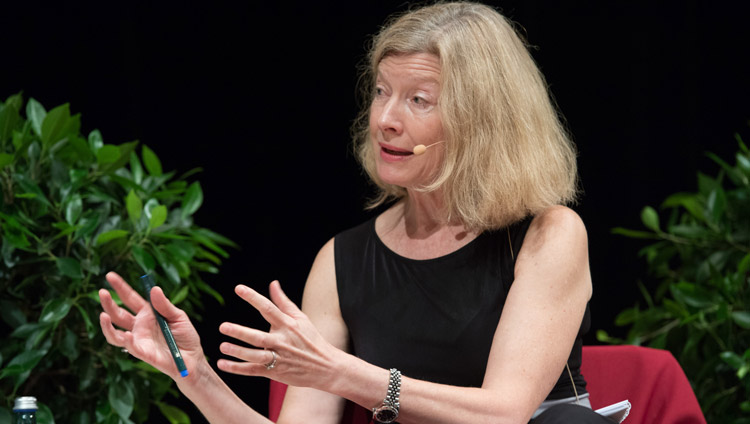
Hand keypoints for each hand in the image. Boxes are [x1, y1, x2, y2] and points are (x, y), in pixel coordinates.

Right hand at [99, 272, 205, 380]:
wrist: (192, 358)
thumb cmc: (186, 336)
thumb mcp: (178, 316)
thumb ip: (165, 305)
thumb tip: (154, 289)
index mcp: (148, 313)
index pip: (130, 298)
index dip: (120, 287)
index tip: (109, 275)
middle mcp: (139, 325)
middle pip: (118, 313)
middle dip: (109, 303)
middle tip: (102, 292)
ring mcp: (139, 339)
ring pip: (115, 333)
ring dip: (107, 325)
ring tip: (103, 315)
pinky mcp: (142, 352)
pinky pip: (130, 347)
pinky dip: (127, 340)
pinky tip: (127, 335)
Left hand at [216, 281, 339, 389]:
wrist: (325, 367)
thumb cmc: (311, 339)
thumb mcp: (300, 318)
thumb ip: (283, 301)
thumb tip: (273, 283)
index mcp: (287, 325)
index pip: (268, 308)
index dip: (253, 298)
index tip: (238, 288)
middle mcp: (282, 341)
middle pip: (258, 337)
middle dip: (240, 332)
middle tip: (223, 327)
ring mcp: (278, 358)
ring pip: (255, 356)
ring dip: (238, 352)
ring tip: (222, 347)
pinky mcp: (274, 372)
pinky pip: (253, 371)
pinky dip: (237, 369)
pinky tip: (222, 364)